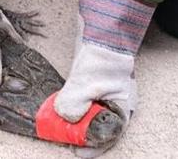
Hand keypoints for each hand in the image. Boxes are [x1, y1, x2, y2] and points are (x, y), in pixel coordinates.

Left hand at [51, 0, 153, 155]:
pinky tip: (58, 107)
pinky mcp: (90, 86)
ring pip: (87, 116)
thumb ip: (75, 103)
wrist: (102, 32)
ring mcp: (102, 96)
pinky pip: (80, 103)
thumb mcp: (86, 83)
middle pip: (96, 129)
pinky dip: (70, 107)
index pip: (108, 137)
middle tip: (61, 137)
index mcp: (121, 110)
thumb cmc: (103, 57)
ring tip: (56, 125)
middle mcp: (113, 105)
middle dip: (79, 134)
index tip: (75, 151)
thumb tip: (64, 117)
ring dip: (72, 121)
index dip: (91, 146)